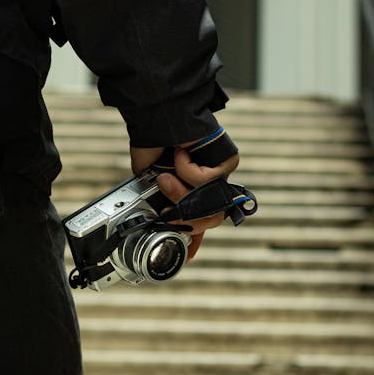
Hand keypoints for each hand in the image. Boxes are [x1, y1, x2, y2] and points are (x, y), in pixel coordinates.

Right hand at [130, 142, 239, 260]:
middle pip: (210, 220)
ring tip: (165, 177)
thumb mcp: (146, 180)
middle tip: (166, 209)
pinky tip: (180, 151)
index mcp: (191, 191)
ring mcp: (219, 174)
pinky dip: (186, 168)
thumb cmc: (153, 141)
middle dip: (185, 217)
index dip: (193, 242)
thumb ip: (152, 199)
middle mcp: (208, 186)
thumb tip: (150, 219)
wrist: (158, 116)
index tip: (185, 257)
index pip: (198, 223)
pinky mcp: (227, 160)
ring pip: (209, 203)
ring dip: (181, 193)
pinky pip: (207, 178)